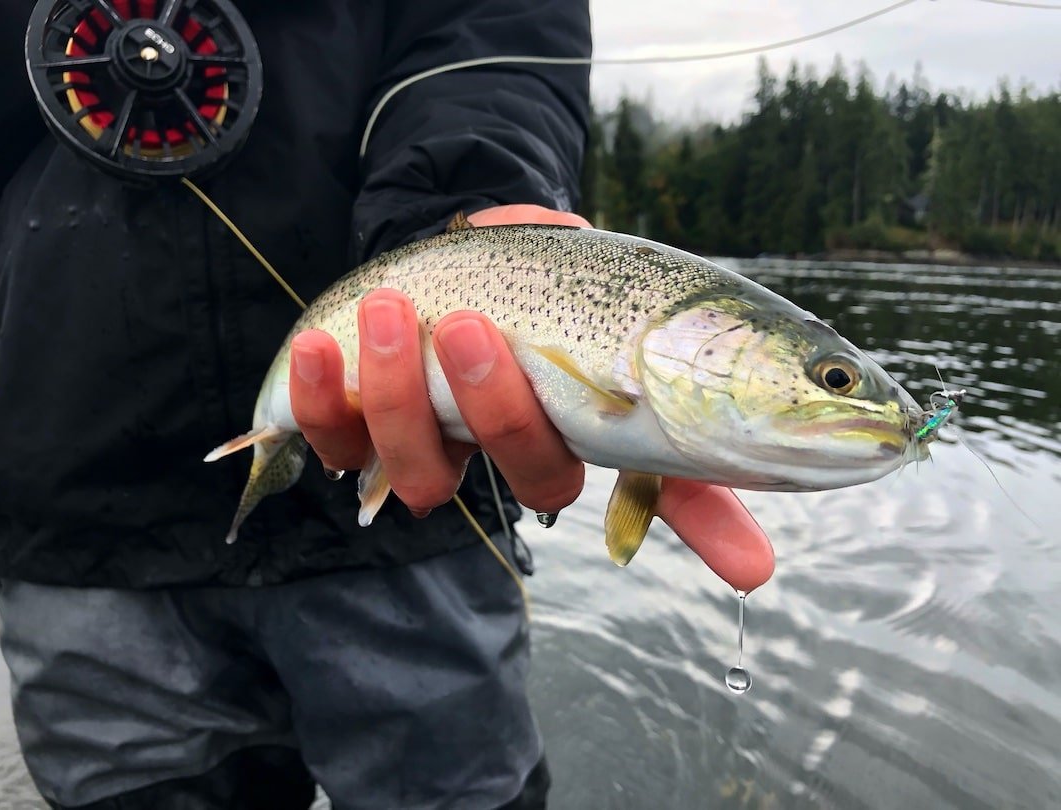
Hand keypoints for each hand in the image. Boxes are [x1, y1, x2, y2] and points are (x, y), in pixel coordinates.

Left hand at [290, 204, 773, 592]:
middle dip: (496, 409)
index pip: (647, 489)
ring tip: (389, 313)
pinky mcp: (359, 424)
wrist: (461, 242)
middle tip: (473, 329)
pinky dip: (317, 397)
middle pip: (520, 474)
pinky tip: (322, 345)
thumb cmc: (550, 281)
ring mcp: (436, 445)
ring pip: (420, 469)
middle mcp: (511, 455)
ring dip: (397, 397)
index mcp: (578, 433)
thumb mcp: (612, 298)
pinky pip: (333, 437)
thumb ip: (668, 357)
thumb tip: (746, 497)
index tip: (755, 563)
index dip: (704, 528)